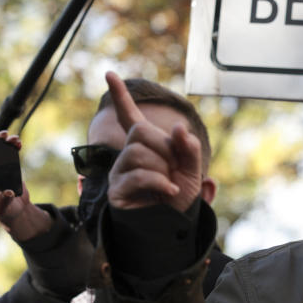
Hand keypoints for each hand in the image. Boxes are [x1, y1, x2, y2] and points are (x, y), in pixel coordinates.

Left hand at [0, 131, 51, 241]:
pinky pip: (5, 153)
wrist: (16, 209)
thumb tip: (8, 192)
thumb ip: (3, 200)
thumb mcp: (1, 208)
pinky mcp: (4, 166)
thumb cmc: (4, 211)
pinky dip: (10, 146)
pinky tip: (17, 143)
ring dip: (1, 141)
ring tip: (12, 139)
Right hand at [105, 71, 201, 212]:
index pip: (131, 118)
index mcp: (146, 147)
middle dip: (165, 150)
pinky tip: (169, 192)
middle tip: (173, 170)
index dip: (121, 97)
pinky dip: (160, 183)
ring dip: (162, 169)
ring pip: (138, 153)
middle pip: (140, 133)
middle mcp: (128, 156)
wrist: (174, 228)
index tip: (110, 74)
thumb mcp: (192, 172)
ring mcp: (120, 173)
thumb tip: (177, 128)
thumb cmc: (179, 200)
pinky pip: (139, 175)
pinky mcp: (117, 191)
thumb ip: (188, 149)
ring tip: (168, 185)